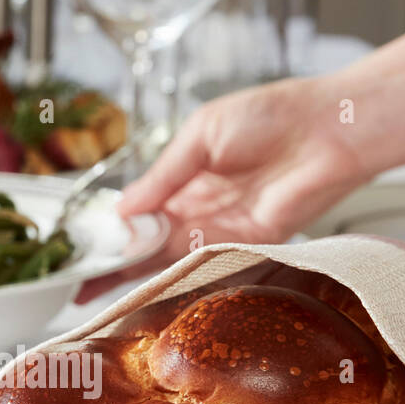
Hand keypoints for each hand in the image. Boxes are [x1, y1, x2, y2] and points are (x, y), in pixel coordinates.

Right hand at [76, 76, 367, 302]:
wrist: (330, 128)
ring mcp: (220, 229)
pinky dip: (169, 272)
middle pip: (147, 244)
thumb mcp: (202, 133)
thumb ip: (164, 175)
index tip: (79, 249)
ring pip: (166, 258)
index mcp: (185, 178)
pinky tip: (139, 280)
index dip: (110, 231)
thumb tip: (124, 208)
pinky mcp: (245, 244)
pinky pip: (200, 262)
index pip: (138, 213)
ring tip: (92, 288)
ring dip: (132, 274)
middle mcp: (200, 208)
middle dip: (112, 264)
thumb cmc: (274, 115)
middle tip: (74, 283)